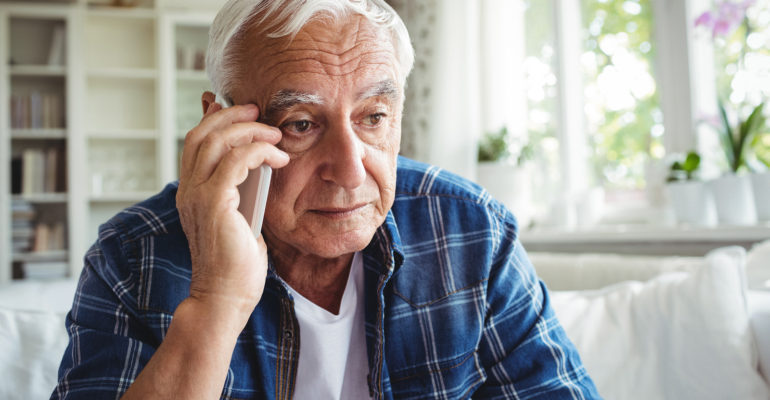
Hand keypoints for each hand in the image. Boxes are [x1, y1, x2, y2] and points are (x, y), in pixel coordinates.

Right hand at [176, 102, 288, 324]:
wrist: (225, 297)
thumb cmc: (236, 263)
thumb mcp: (240, 216)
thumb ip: (241, 190)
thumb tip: (255, 166)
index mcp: (191, 191)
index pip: (195, 141)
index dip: (214, 118)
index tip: (241, 109)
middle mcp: (187, 189)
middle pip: (201, 134)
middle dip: (232, 115)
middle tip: (260, 111)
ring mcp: (197, 196)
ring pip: (216, 141)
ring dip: (249, 130)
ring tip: (275, 133)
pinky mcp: (214, 204)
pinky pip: (234, 162)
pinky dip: (258, 151)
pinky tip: (277, 157)